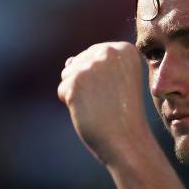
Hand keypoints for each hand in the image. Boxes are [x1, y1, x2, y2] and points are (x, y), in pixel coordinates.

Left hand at [58, 42, 146, 164]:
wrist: (126, 139)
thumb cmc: (123, 113)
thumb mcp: (118, 80)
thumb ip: (95, 63)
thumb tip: (68, 61)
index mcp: (125, 49)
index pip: (96, 54)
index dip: (102, 78)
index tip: (118, 91)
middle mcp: (109, 52)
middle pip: (80, 61)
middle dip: (88, 83)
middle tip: (108, 100)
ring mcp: (92, 65)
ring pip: (69, 74)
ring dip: (78, 92)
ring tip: (99, 105)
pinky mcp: (76, 80)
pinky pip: (62, 89)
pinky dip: (72, 104)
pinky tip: (89, 111)